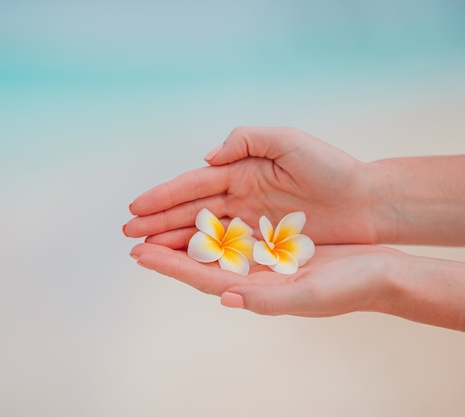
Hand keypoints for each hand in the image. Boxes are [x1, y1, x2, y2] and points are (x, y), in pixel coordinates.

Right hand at [124, 127, 378, 245]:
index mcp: (240, 171)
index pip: (194, 185)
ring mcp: (250, 222)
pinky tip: (181, 263)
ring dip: (173, 241)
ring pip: (203, 234)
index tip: (136, 207)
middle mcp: (240, 197)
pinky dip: (202, 257)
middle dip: (158, 222)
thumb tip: (207, 158)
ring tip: (145, 251)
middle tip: (128, 234)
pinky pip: (226, 252)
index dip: (164, 196)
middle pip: (191, 211)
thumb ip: (247, 140)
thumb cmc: (332, 168)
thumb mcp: (289, 142)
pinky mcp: (264, 244)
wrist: (368, 202)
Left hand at [129, 242, 398, 317]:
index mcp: (255, 291)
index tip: (139, 253)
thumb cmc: (351, 287)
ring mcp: (261, 263)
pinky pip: (235, 236)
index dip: (169, 265)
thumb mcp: (310, 294)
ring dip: (185, 235)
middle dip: (166, 247)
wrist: (382, 274)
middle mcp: (252, 278)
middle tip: (134, 235)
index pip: (201, 276)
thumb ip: (267, 300)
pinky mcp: (274, 248)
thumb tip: (228, 298)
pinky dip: (214, 227)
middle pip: (199, 261)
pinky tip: (201, 217)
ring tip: (157, 225)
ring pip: (213, 247)